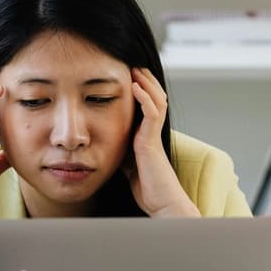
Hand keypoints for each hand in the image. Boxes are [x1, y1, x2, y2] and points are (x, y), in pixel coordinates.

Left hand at [125, 67, 198, 217]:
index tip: (129, 76)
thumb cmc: (149, 189)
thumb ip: (124, 152)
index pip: (147, 106)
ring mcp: (154, 136)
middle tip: (133, 64)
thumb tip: (108, 146)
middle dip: (145, 80)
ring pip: (156, 101)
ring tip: (135, 68)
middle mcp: (153, 133)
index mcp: (147, 136)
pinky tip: (135, 87)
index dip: (141, 90)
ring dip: (146, 83)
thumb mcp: (129, 166)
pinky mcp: (152, 142)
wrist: (163, 205)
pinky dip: (144, 98)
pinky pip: (151, 115)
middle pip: (155, 98)